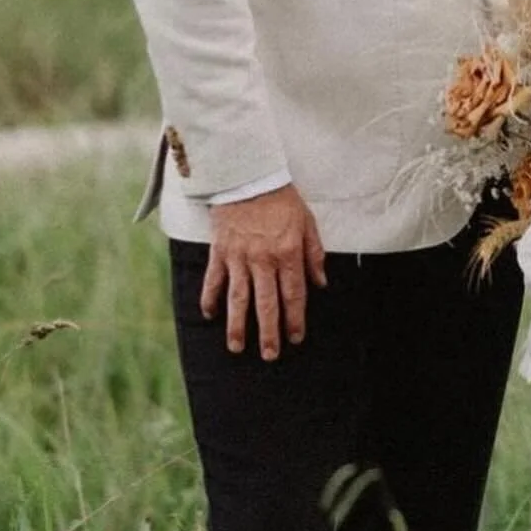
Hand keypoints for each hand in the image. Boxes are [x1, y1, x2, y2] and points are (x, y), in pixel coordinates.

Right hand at [201, 185, 325, 359]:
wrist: (249, 175)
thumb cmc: (282, 198)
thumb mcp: (307, 222)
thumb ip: (314, 253)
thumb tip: (321, 283)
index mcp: (288, 252)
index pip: (293, 294)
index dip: (295, 318)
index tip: (295, 338)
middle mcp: (263, 259)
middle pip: (266, 303)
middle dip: (269, 332)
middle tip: (270, 356)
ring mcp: (239, 256)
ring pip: (238, 298)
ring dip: (238, 325)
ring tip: (237, 347)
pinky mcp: (219, 251)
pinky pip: (213, 279)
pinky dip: (210, 298)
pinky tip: (209, 315)